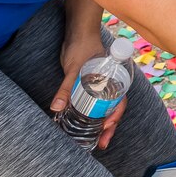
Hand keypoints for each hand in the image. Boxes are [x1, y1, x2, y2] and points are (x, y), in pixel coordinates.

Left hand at [51, 33, 125, 149]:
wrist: (78, 32)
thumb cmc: (82, 46)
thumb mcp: (74, 69)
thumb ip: (66, 88)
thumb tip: (56, 108)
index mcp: (114, 80)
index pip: (120, 102)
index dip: (115, 117)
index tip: (107, 127)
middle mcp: (109, 85)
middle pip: (113, 109)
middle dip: (109, 127)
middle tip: (102, 144)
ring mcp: (99, 86)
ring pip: (103, 108)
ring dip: (100, 123)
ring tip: (95, 140)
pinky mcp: (88, 86)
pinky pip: (92, 103)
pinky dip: (89, 114)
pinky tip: (83, 124)